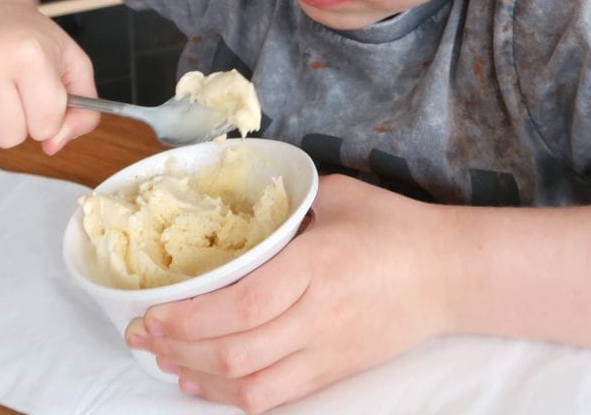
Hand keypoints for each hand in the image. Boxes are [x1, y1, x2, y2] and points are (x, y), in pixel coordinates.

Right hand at [0, 0, 96, 153]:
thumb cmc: (25, 36)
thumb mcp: (70, 61)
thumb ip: (84, 110)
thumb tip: (52, 146)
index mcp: (30, 53)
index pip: (45, 124)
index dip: (46, 117)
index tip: (38, 95)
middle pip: (9, 138)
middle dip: (15, 123)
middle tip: (9, 91)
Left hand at [125, 173, 450, 412]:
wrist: (449, 273)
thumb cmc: (394, 226)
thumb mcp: (338, 195)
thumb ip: (288, 206)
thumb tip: (243, 213)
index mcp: (317, 265)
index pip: (241, 305)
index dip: (189, 317)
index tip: (151, 312)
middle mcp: (318, 316)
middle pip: (234, 352)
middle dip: (177, 348)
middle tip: (141, 337)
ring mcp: (327, 351)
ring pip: (249, 385)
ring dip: (198, 377)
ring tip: (165, 360)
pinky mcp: (335, 372)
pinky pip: (276, 398)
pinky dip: (233, 397)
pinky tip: (207, 383)